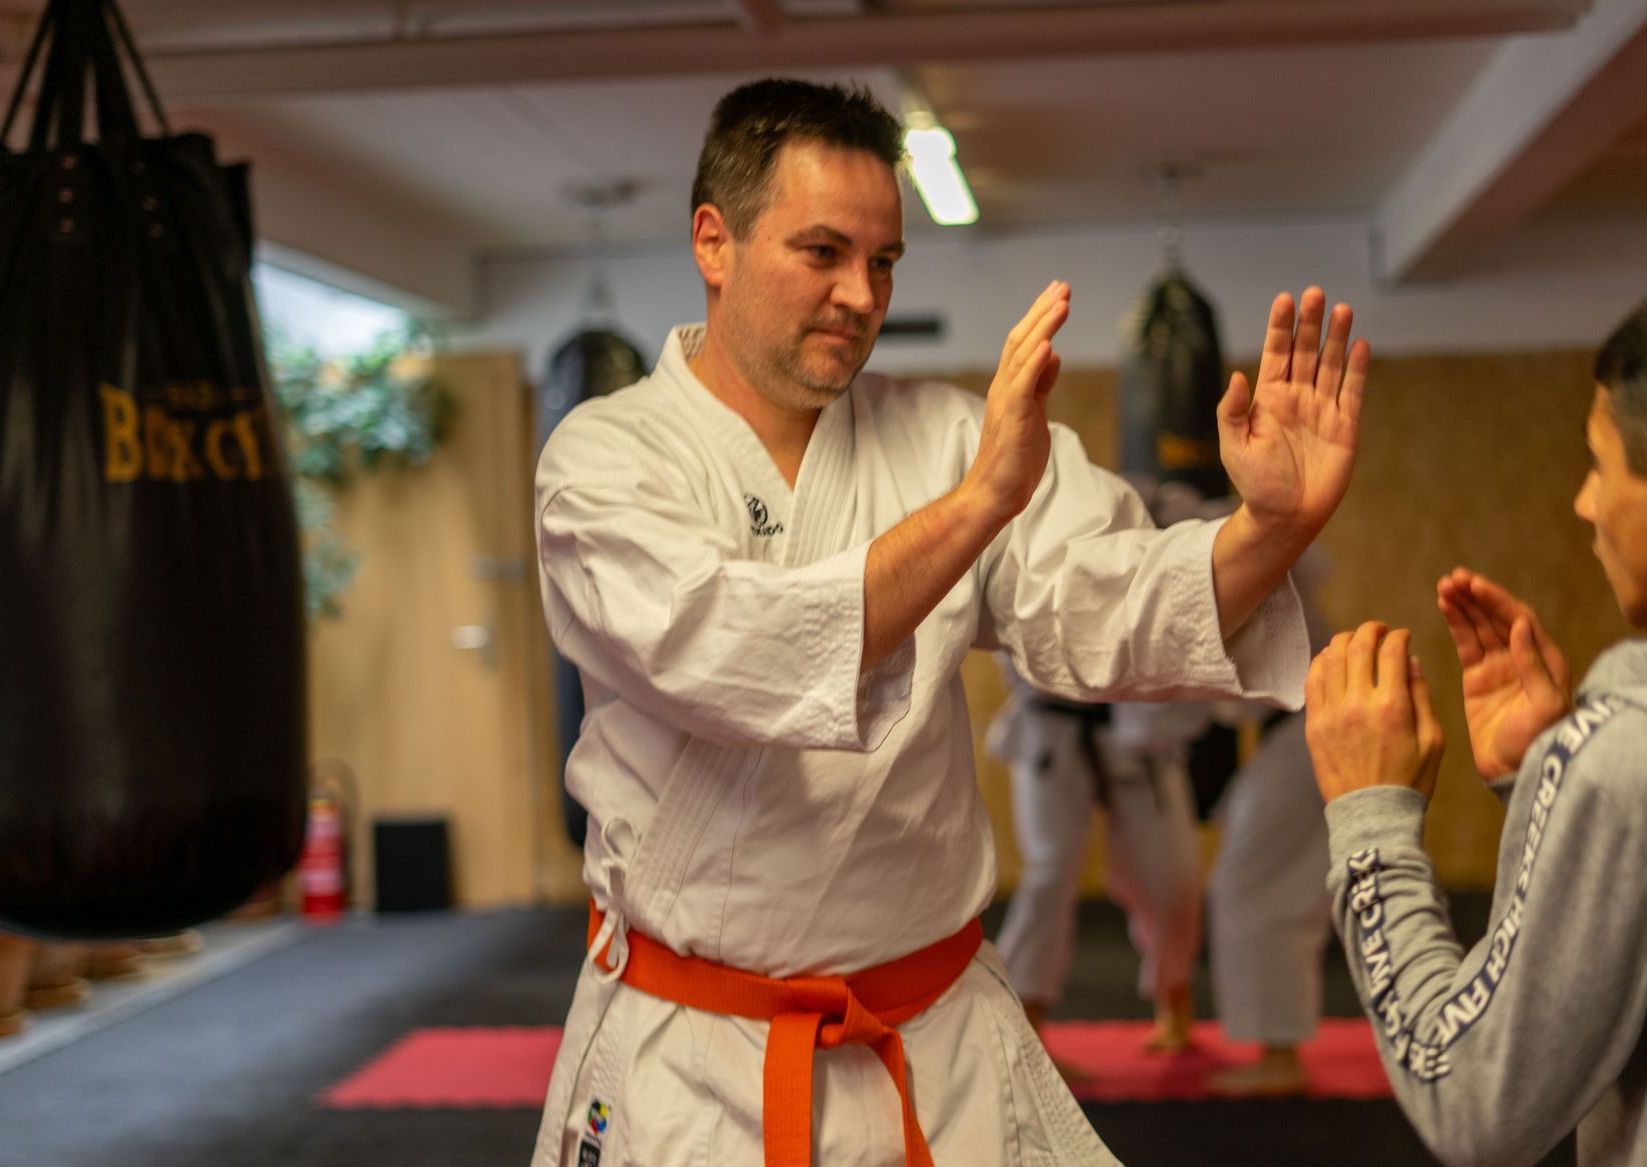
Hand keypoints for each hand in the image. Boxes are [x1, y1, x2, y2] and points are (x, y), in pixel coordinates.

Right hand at [964, 281, 1069, 523]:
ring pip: (1022, 354)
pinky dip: (1034, 362)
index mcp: (1010, 386)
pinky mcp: (1012, 418)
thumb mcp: (1035, 413)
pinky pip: (1023, 384)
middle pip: (1022, 339)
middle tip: (1063, 286)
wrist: (995, 493)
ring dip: (1043, 327)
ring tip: (1061, 303)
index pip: (1024, 342)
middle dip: (1043, 311)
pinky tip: (1047, 344)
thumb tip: (1052, 356)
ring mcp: (1006, 401)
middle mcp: (1004, 387)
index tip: (1058, 294)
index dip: (1041, 316)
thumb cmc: (1014, 459)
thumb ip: (1041, 383)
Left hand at [1219, 288, 1368, 538]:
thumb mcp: (1233, 446)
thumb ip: (1232, 411)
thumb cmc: (1254, 484)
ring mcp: (1322, 410)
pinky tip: (1359, 344)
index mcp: (1268, 399)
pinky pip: (1352, 391)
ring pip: (1331, 365)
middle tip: (1315, 293)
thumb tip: (1237, 376)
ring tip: (1342, 309)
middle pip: (1306, 352)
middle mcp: (1297, 399)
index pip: (1276, 354)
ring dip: (1336, 337)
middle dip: (1310, 323)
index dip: (1280, 327)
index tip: (1285, 299)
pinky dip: (1357, 368)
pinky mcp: (1345, 427)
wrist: (1285, 517)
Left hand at [1306, 623, 1444, 802]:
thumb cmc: (1410, 779)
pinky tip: (1330, 659)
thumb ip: (1421, 697)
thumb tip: (1411, 661)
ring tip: (1353, 641)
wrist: (1372, 814)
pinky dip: (1321, 663)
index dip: (1398, 636)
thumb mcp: (1433, 740)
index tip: (1402, 635)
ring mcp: (1331, 714)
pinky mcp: (1314, 725)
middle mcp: (1358, 705)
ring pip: (1330, 659)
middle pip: (1357, 648)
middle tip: (1377, 629)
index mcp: (1393, 707)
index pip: (1391, 652)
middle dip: (1369, 630)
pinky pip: (1312, 682)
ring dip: (1343, 642)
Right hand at [1437, 568, 1570, 776]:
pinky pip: (1465, 644)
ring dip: (1462, 605)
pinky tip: (1444, 606)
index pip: (1519, 619)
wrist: (1513, 771)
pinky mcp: (1477, 678)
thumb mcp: (1544, 705)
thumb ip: (1533, 664)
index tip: (1474, 584)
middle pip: (1496, 618)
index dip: (1496, 600)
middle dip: (1475, 596)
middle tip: (1452, 579)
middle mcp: (1522, 658)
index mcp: (1545, 660)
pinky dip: (1455, 624)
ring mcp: (1498, 667)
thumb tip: (1520, 625)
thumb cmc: (1535, 741)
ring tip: (1443, 587)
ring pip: (1479, 626)